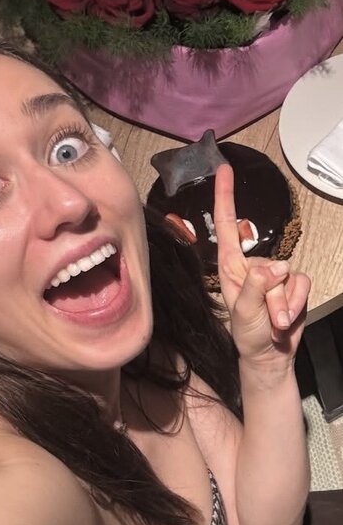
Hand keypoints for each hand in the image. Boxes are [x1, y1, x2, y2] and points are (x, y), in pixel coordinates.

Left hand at [214, 163, 310, 365]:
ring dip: (282, 306)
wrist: (270, 356)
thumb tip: (276, 267)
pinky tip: (285, 320)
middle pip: (269, 266)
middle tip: (264, 320)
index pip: (227, 225)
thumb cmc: (248, 335)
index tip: (223, 169)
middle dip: (270, 298)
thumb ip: (257, 288)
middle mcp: (253, 266)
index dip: (225, 196)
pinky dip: (296, 305)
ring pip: (288, 278)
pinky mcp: (294, 284)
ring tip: (272, 323)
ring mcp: (275, 275)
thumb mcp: (245, 313)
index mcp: (231, 267)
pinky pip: (302, 285)